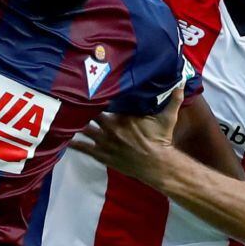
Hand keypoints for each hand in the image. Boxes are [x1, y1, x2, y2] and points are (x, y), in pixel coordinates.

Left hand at [68, 85, 182, 181]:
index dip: (97, 94)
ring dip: (73, 124)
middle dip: (81, 106)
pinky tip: (61, 141)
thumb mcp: (168, 117)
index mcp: (122, 117)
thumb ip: (174, 98)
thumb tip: (183, 81)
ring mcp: (105, 142)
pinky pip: (84, 149)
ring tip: (61, 117)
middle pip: (90, 114)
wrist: (156, 164)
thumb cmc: (161, 140)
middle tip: (69, 98)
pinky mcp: (103, 155)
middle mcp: (110, 128)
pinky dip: (74, 144)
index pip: (106, 101)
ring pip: (84, 130)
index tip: (87, 85)